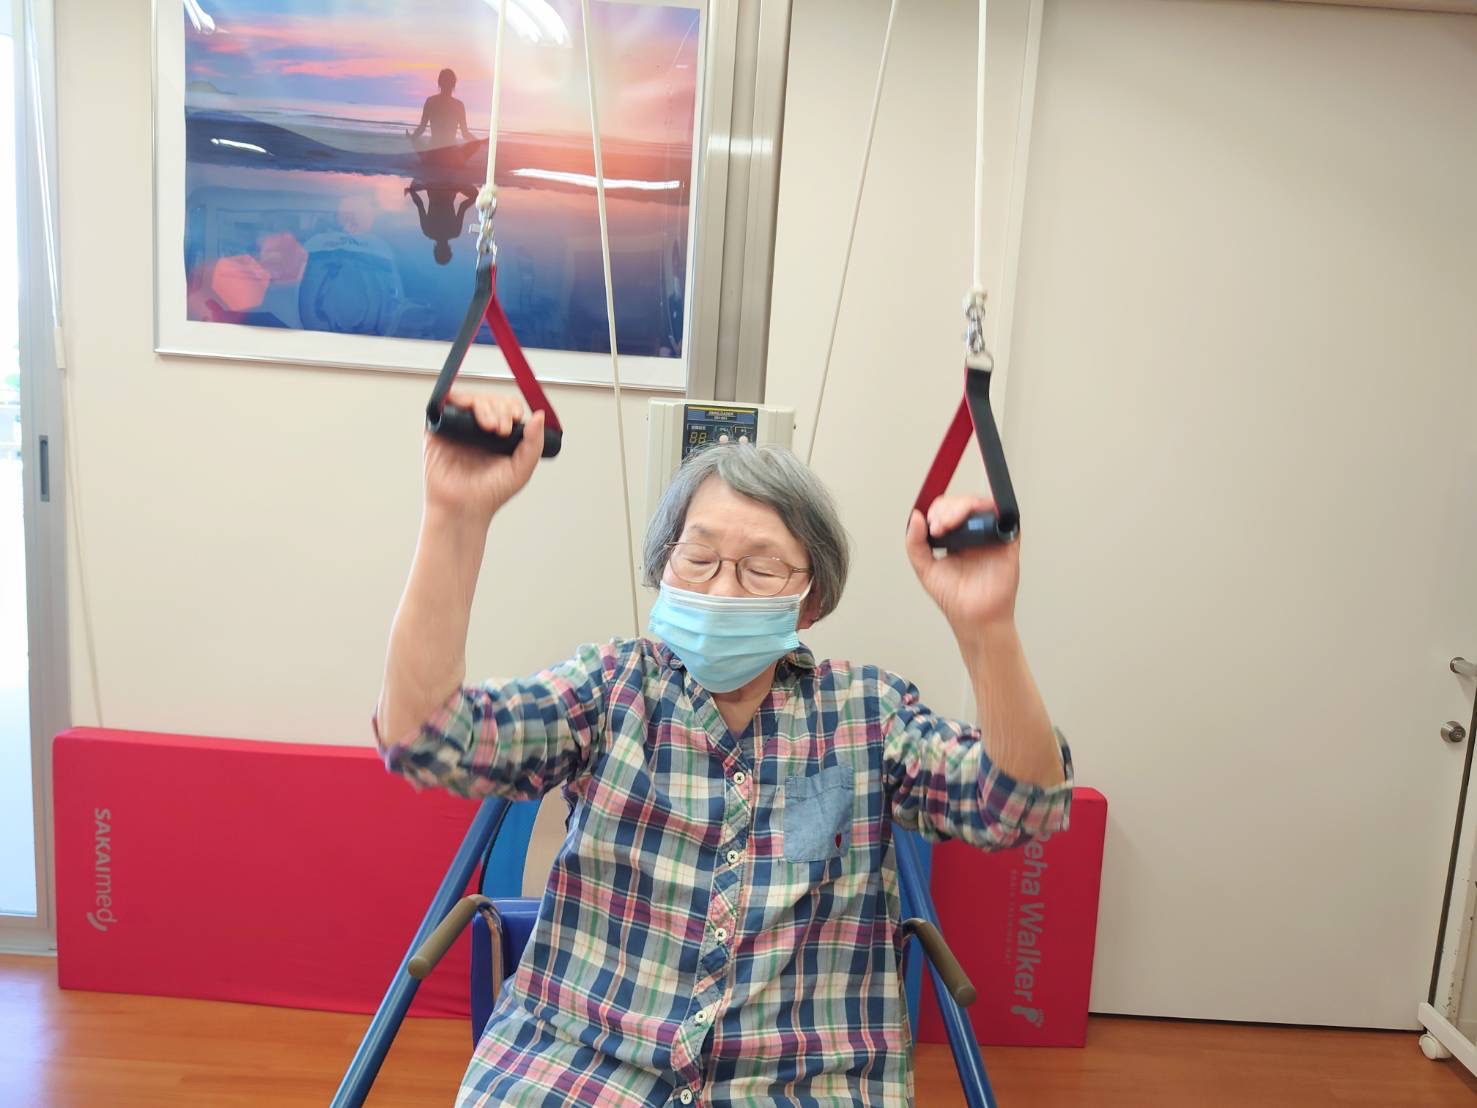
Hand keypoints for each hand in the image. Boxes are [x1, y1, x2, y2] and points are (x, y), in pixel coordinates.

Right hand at [423, 388, 543, 524]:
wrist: (464, 508)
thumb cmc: (491, 493)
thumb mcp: (522, 469)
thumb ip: (534, 443)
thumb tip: (539, 415)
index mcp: (498, 434)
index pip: (506, 406)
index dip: (511, 407)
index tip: (515, 419)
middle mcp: (477, 428)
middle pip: (489, 399)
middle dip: (499, 408)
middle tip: (501, 430)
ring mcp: (457, 427)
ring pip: (470, 399)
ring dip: (482, 405)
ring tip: (489, 426)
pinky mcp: (437, 429)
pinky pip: (444, 404)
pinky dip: (457, 401)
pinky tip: (468, 412)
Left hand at [905, 495, 1020, 635]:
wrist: (974, 617)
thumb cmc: (954, 598)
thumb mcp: (924, 568)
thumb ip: (915, 543)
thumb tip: (915, 516)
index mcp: (955, 537)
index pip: (946, 510)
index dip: (938, 512)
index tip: (931, 528)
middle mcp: (974, 534)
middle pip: (963, 503)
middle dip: (948, 509)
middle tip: (939, 527)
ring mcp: (991, 536)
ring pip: (982, 505)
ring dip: (965, 506)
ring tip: (950, 524)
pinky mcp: (1008, 542)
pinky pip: (1007, 517)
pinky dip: (993, 511)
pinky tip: (977, 519)